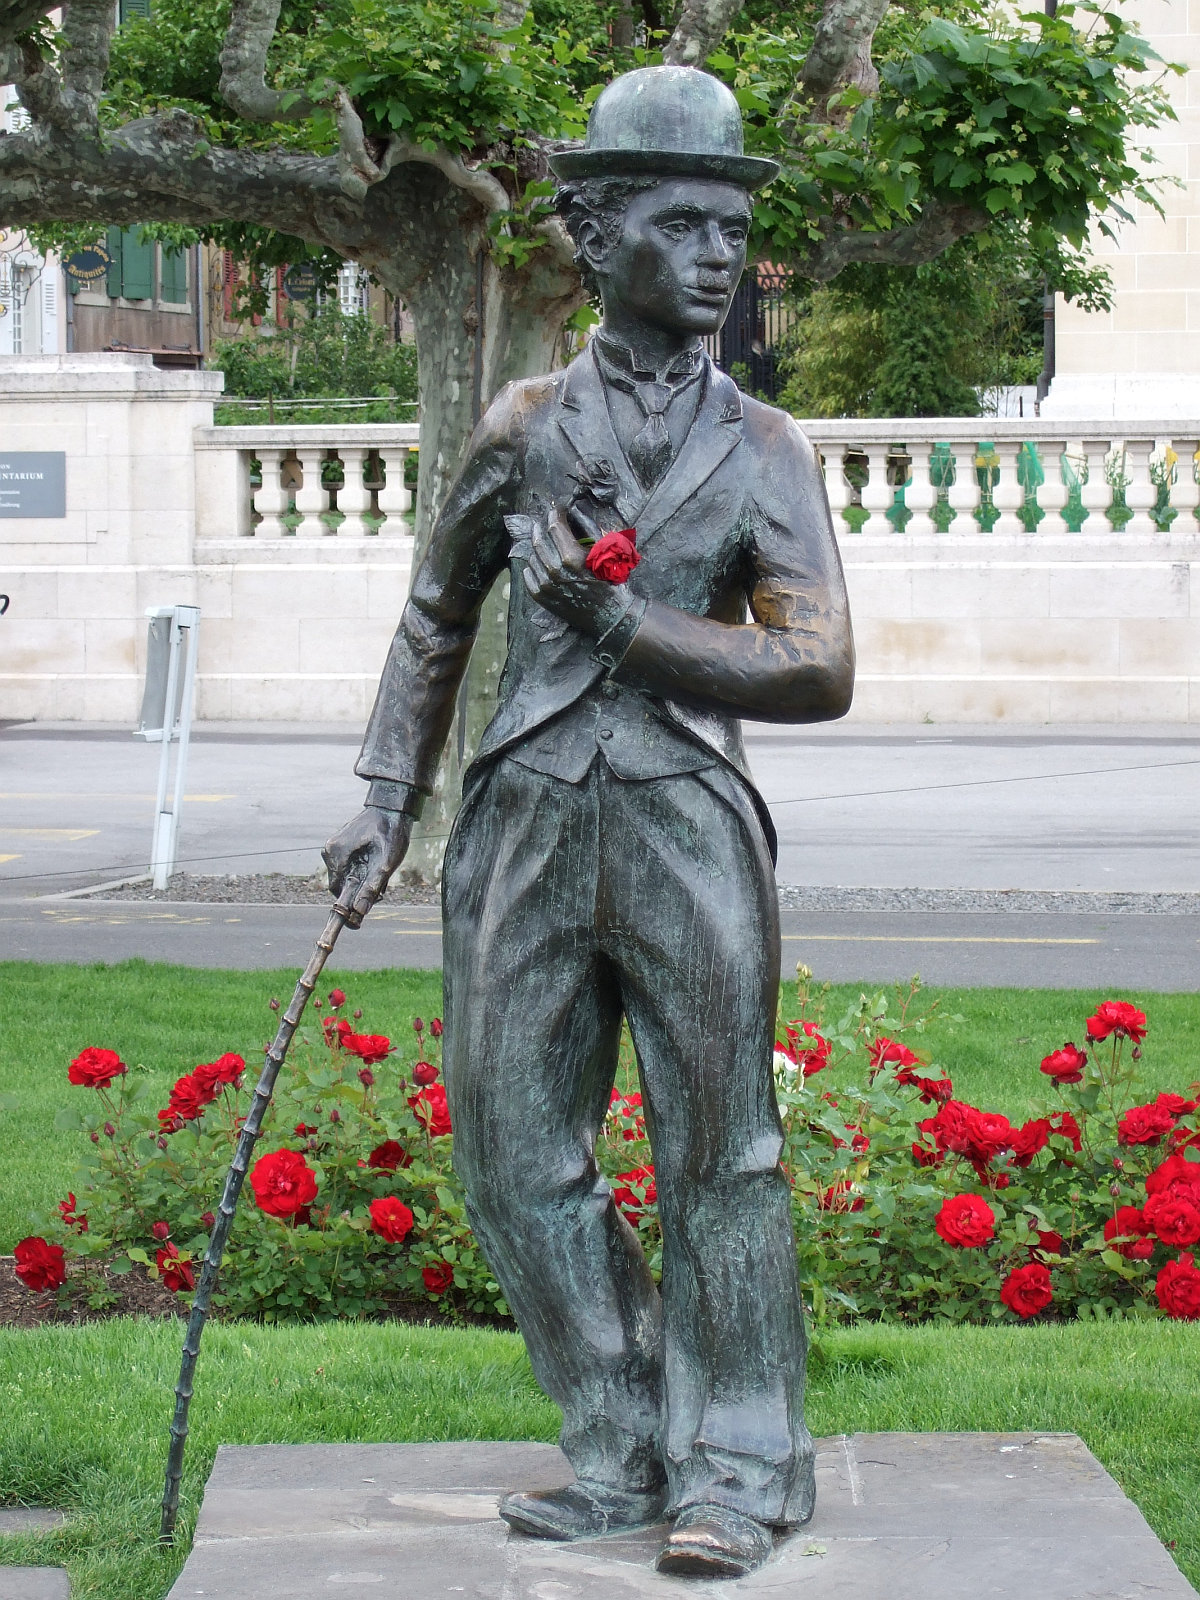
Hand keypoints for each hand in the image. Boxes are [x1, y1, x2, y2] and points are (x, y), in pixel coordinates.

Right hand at [322, 807, 412, 927]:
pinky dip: (360, 870)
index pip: (337, 891)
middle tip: (381, 890)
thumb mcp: (386, 862)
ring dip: (361, 880)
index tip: (364, 910)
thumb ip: (372, 886)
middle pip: (340, 884)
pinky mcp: (340, 844)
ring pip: (344, 875)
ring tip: (381, 875)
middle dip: (359, 890)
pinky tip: (376, 866)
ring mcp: (333, 846)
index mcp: (336, 854)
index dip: (350, 903)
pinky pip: (346, 865)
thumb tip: (360, 911)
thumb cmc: (391, 831)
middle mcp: (330, 850)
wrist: (391, 806)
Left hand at [522, 509, 631, 637]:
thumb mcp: (606, 551)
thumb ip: (588, 528)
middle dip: (542, 525)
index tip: (558, 509)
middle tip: (547, 521)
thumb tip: (574, 511)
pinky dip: (533, 564)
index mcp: (571, 556)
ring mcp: (545, 585)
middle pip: (539, 538)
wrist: (612, 618)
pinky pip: (528, 573)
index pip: (554, 525)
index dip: (555, 512)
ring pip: (532, 555)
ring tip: (548, 543)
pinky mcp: (541, 597)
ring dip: (539, 545)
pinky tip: (542, 561)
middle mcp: (555, 570)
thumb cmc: (613, 582)